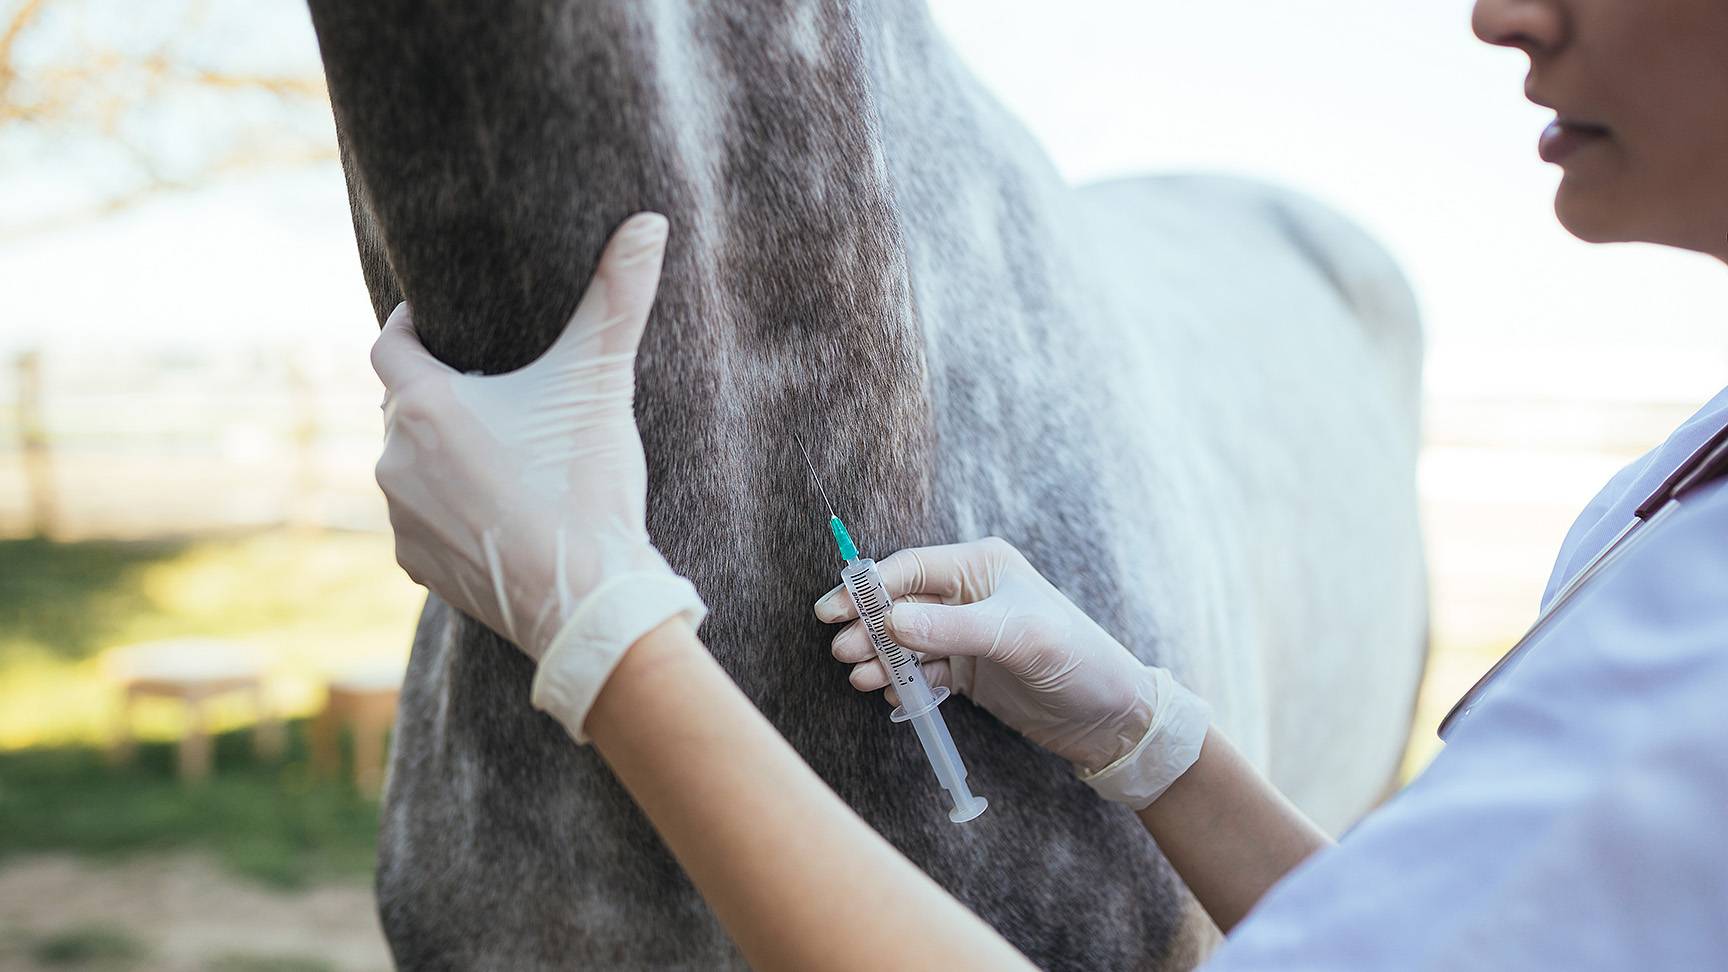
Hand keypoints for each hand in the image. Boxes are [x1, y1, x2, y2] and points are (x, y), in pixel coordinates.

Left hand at [371, 212, 704, 740]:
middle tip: (492, 390)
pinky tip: (497, 511)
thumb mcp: (601, 383)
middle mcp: (395, 461)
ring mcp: (402, 520)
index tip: (434, 320)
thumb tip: (649, 222)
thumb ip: (619, 298)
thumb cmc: (586, 487)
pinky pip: (422, 522)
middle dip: (440, 396)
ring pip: (411, 468)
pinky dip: (449, 511)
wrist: (588, 602)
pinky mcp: (420, 567)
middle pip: (405, 408)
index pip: (389, 345)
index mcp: (426, 407)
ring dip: (442, 456)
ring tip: (498, 453)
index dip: (410, 326)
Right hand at [814, 537, 1208, 805]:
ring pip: (906, 640)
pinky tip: (892, 696)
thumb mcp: (1017, 638)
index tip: (832, 609)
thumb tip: (890, 619)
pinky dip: (904, 682)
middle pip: (900, 604)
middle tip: (843, 652)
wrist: (1112, 717)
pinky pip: (922, 671)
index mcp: (981, 566)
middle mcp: (969, 594)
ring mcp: (966, 633)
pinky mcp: (967, 669)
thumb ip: (952, 628)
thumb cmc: (1077, 660)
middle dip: (869, 627)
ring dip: (881, 658)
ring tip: (861, 679)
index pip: (911, 569)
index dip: (868, 587)